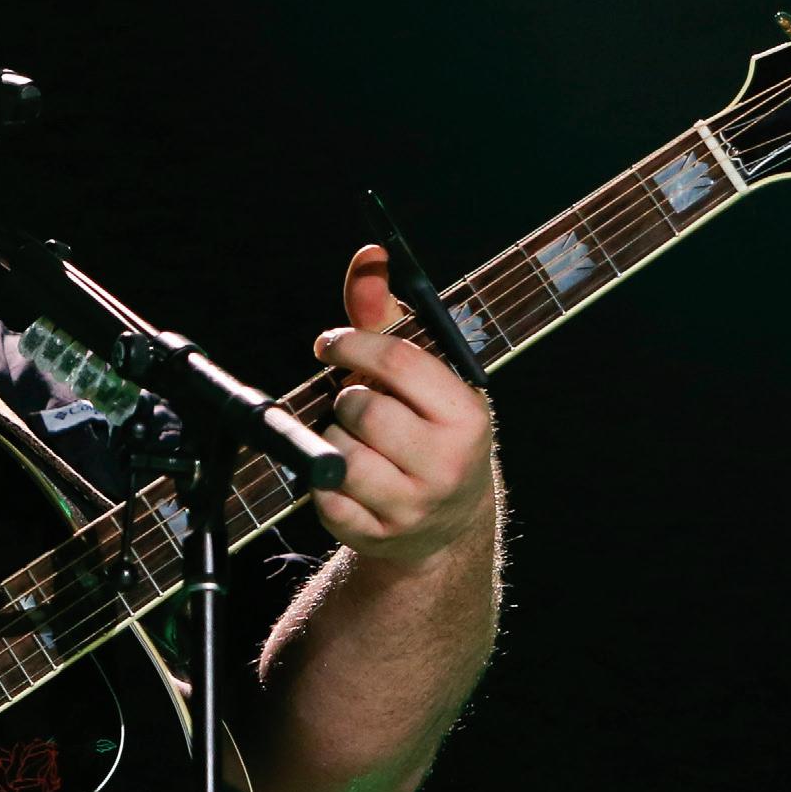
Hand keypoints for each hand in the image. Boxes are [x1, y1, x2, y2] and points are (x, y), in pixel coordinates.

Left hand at [308, 243, 495, 569]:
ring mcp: (411, 507)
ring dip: (335, 440)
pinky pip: (322, 494)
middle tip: (360, 407)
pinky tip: (349, 479)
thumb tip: (369, 255)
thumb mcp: (422, 377)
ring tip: (360, 445)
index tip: (331, 343)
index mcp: (468, 417)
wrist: (445, 525)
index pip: (399, 361)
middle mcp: (447, 466)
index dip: (353, 344)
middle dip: (349, 400)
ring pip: (337, 452)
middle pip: (362, 407)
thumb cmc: (428, 432)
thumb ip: (387, 316)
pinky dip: (324, 481)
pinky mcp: (375, 536)